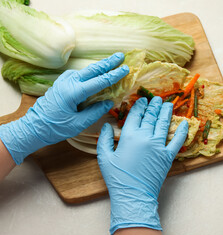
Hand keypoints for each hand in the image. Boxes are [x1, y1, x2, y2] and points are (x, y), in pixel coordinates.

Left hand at [0, 53, 128, 164]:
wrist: (34, 127)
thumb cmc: (55, 128)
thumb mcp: (78, 124)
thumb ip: (95, 112)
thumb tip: (110, 102)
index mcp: (73, 92)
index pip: (99, 81)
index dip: (114, 75)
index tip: (126, 68)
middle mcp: (68, 82)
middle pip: (92, 69)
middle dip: (108, 62)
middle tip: (121, 55)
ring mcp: (64, 80)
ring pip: (86, 70)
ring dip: (100, 66)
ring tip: (113, 61)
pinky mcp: (62, 82)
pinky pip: (80, 74)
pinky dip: (91, 72)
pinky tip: (98, 72)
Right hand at [97, 96, 188, 233]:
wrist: (133, 195)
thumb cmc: (117, 178)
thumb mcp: (104, 158)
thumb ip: (104, 139)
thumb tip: (106, 125)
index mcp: (129, 136)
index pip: (136, 115)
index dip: (140, 106)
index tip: (143, 100)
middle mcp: (146, 137)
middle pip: (151, 117)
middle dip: (154, 106)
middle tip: (158, 99)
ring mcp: (159, 146)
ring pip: (164, 124)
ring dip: (166, 113)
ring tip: (168, 104)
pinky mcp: (168, 156)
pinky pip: (177, 141)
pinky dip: (182, 132)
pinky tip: (185, 123)